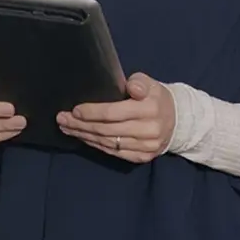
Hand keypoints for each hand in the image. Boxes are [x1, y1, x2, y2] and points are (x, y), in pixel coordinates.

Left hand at [58, 72, 174, 162]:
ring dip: (85, 136)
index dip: (92, 112)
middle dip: (81, 125)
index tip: (74, 110)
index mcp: (150, 109)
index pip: (114, 113)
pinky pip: (115, 152)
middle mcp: (149, 130)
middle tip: (62, 120)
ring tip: (67, 128)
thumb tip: (131, 86)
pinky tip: (84, 138)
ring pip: (108, 143)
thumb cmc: (156, 98)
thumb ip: (139, 83)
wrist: (178, 120)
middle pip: (107, 130)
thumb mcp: (151, 84)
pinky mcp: (143, 157)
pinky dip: (97, 145)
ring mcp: (146, 147)